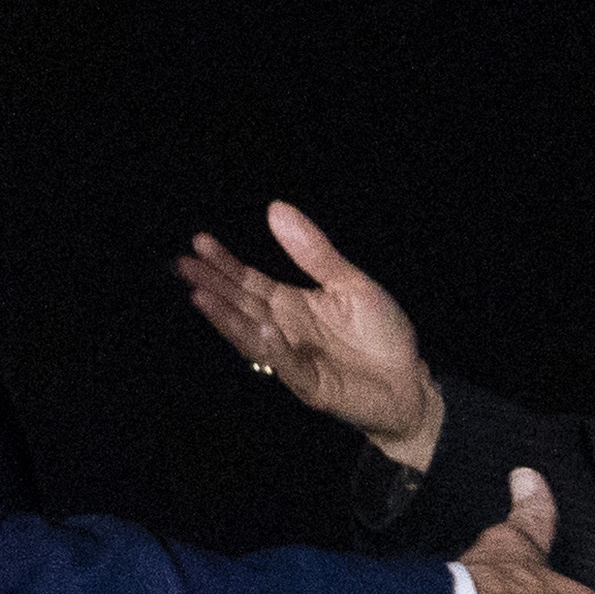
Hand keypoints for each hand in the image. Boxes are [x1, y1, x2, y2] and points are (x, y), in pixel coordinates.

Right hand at [178, 201, 443, 466]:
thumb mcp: (349, 283)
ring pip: (253, 338)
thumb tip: (275, 208)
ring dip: (228, 319)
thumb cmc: (381, 332)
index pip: (249, 282)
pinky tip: (261, 327)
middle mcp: (284, 331)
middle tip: (184, 266)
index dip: (225, 264)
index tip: (200, 241)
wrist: (410, 380)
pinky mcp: (312, 386)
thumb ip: (314, 252)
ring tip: (203, 296)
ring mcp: (294, 360)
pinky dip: (275, 348)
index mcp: (291, 305)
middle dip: (213, 286)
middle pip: (242, 306)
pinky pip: (289, 366)